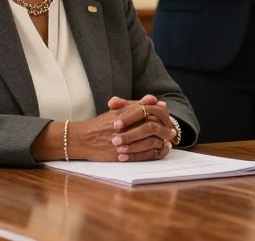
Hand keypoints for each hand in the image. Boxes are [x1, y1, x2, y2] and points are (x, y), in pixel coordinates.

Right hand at [60, 96, 174, 161]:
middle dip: (165, 130)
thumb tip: (155, 100)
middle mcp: (126, 125)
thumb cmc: (101, 124)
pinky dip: (154, 153)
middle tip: (172, 133)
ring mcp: (124, 140)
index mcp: (126, 112)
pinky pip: (143, 154)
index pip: (151, 111)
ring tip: (167, 143)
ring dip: (161, 142)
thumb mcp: (118, 110)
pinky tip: (159, 151)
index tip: (168, 120)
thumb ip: (137, 105)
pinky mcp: (122, 154)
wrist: (82, 138)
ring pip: (150, 141)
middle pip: (153, 126)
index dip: (163, 115)